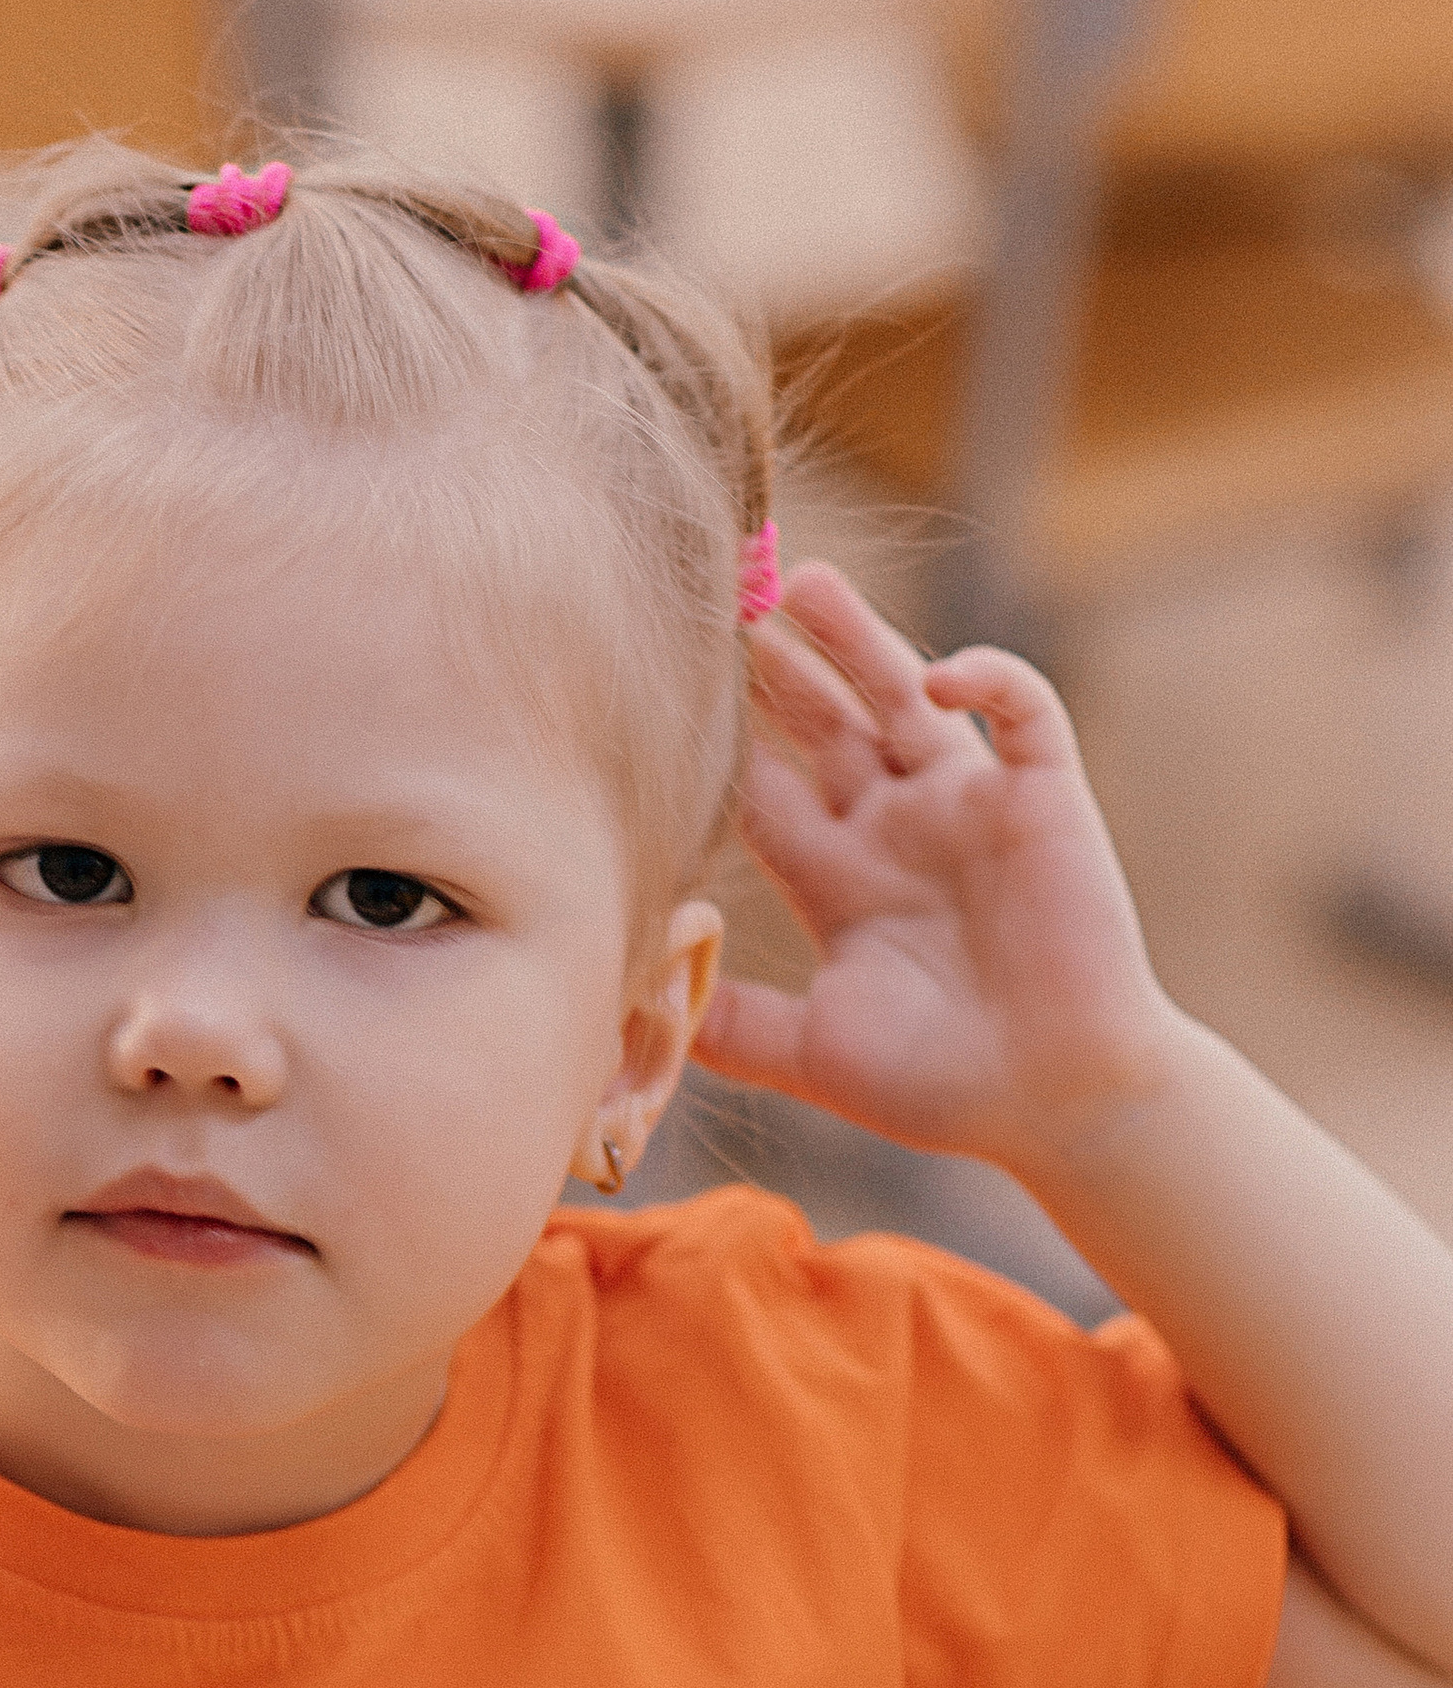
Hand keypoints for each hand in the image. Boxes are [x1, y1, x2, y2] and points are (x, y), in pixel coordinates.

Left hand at [693, 563, 1180, 1173]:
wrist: (1058, 1106)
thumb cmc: (943, 1087)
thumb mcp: (810, 1055)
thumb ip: (728, 1023)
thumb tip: (630, 1000)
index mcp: (840, 881)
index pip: (762, 791)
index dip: (716, 743)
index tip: (659, 691)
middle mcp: (898, 830)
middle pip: (821, 726)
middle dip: (772, 669)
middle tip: (717, 602)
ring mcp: (969, 807)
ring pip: (903, 694)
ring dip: (857, 637)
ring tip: (801, 580)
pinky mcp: (1044, 798)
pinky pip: (1020, 710)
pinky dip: (984, 679)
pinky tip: (934, 676)